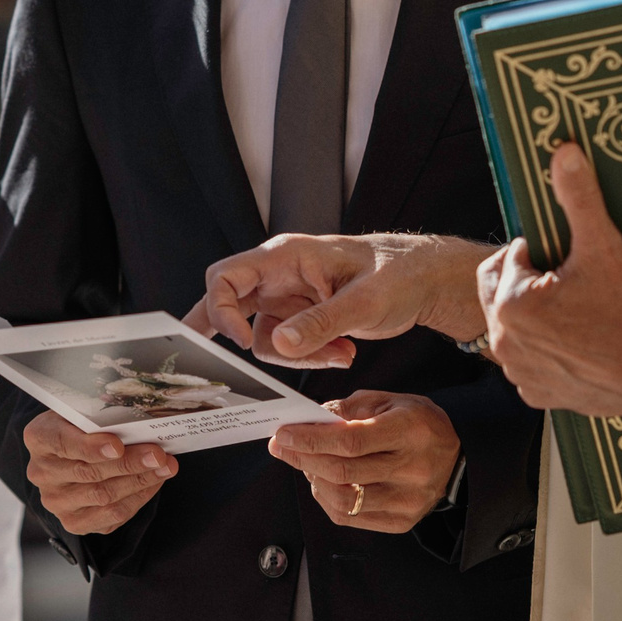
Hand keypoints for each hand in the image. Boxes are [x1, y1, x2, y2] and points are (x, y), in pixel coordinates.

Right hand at [22, 410, 176, 536]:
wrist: (69, 455)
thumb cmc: (81, 426)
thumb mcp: (83, 412)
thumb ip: (100, 418)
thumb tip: (139, 422)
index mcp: (39, 437)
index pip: (62, 442)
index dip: (90, 446)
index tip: (118, 446)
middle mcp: (41, 473)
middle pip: (89, 472)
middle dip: (129, 463)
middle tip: (158, 454)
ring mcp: (56, 501)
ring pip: (103, 496)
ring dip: (139, 481)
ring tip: (165, 467)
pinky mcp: (74, 522)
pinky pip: (111, 516)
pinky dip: (138, 498)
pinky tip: (154, 482)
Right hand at [184, 233, 494, 369]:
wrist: (425, 280)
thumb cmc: (399, 273)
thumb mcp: (365, 300)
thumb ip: (321, 322)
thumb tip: (279, 344)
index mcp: (286, 257)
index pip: (226, 276)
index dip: (221, 310)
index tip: (242, 342)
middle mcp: (278, 276)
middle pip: (226, 302)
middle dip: (220, 333)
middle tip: (196, 363)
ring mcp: (287, 299)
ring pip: (264, 338)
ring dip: (297, 357)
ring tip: (342, 352)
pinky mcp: (300, 318)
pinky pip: (288, 348)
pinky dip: (312, 358)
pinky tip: (345, 351)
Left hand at [269, 391, 460, 533]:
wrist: (458, 457)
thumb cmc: (419, 424)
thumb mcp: (390, 401)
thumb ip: (350, 408)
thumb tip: (310, 420)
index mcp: (410, 431)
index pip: (351, 440)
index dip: (312, 439)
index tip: (285, 433)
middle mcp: (412, 469)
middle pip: (343, 472)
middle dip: (303, 458)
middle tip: (283, 446)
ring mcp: (408, 500)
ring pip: (345, 500)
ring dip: (313, 480)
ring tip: (306, 463)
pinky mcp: (402, 522)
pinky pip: (352, 518)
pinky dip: (327, 500)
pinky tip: (323, 482)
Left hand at [478, 143, 621, 415]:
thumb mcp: (605, 247)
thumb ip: (578, 197)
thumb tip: (563, 152)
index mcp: (511, 303)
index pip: (508, 259)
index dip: (539, 252)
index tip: (569, 259)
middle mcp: (506, 342)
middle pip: (503, 293)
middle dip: (529, 282)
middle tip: (571, 281)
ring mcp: (521, 373)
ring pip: (516, 328)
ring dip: (535, 316)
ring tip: (579, 311)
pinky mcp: (540, 395)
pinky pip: (531, 363)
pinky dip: (547, 351)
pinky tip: (579, 342)